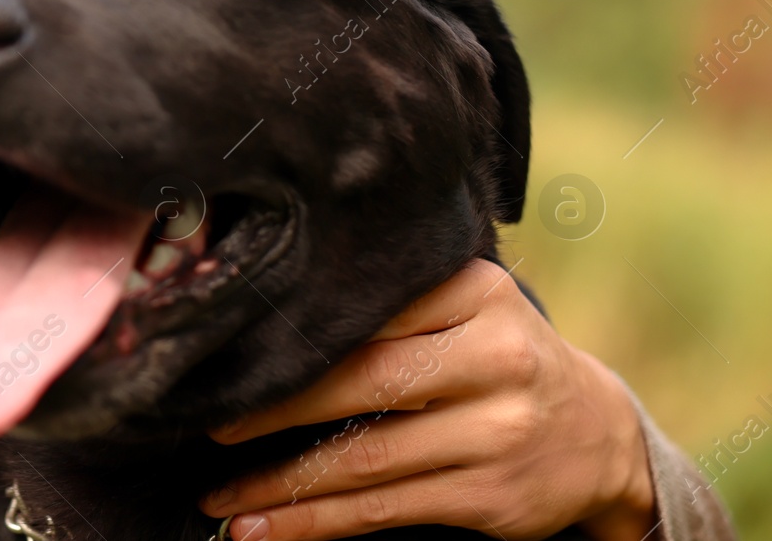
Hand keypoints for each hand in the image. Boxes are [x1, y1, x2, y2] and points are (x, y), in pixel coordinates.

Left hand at [199, 259, 655, 540]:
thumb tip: (267, 320)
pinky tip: (264, 528)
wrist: (601, 434)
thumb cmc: (496, 356)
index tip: (227, 352)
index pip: (369, 306)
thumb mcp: (466, 306)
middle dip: (273, 409)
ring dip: (280, 484)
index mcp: (477, 291)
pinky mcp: (490, 496)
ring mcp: (497, 431)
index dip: (293, 334)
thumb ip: (393, 304)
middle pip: (362, 380)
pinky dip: (315, 522)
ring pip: (365, 459)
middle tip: (207, 426)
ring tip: (219, 496)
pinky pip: (383, 510)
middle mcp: (494, 356)